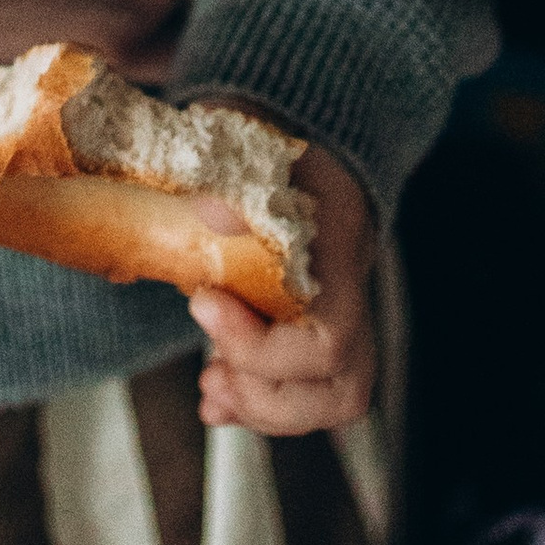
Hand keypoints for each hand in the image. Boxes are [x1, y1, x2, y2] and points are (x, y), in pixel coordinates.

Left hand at [189, 148, 374, 433]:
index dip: (263, 345)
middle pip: (344, 382)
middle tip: (208, 371)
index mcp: (337, 236)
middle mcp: (352, 286)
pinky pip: (308, 394)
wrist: (297, 138)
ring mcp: (342, 314)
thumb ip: (213, 178)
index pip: (330, 330)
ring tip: (212, 388)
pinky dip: (260, 408)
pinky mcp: (315, 332)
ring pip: (334, 399)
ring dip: (266, 409)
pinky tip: (217, 400)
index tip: (203, 305)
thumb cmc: (262, 135)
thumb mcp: (233, 139)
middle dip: (268, 394)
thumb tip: (193, 223)